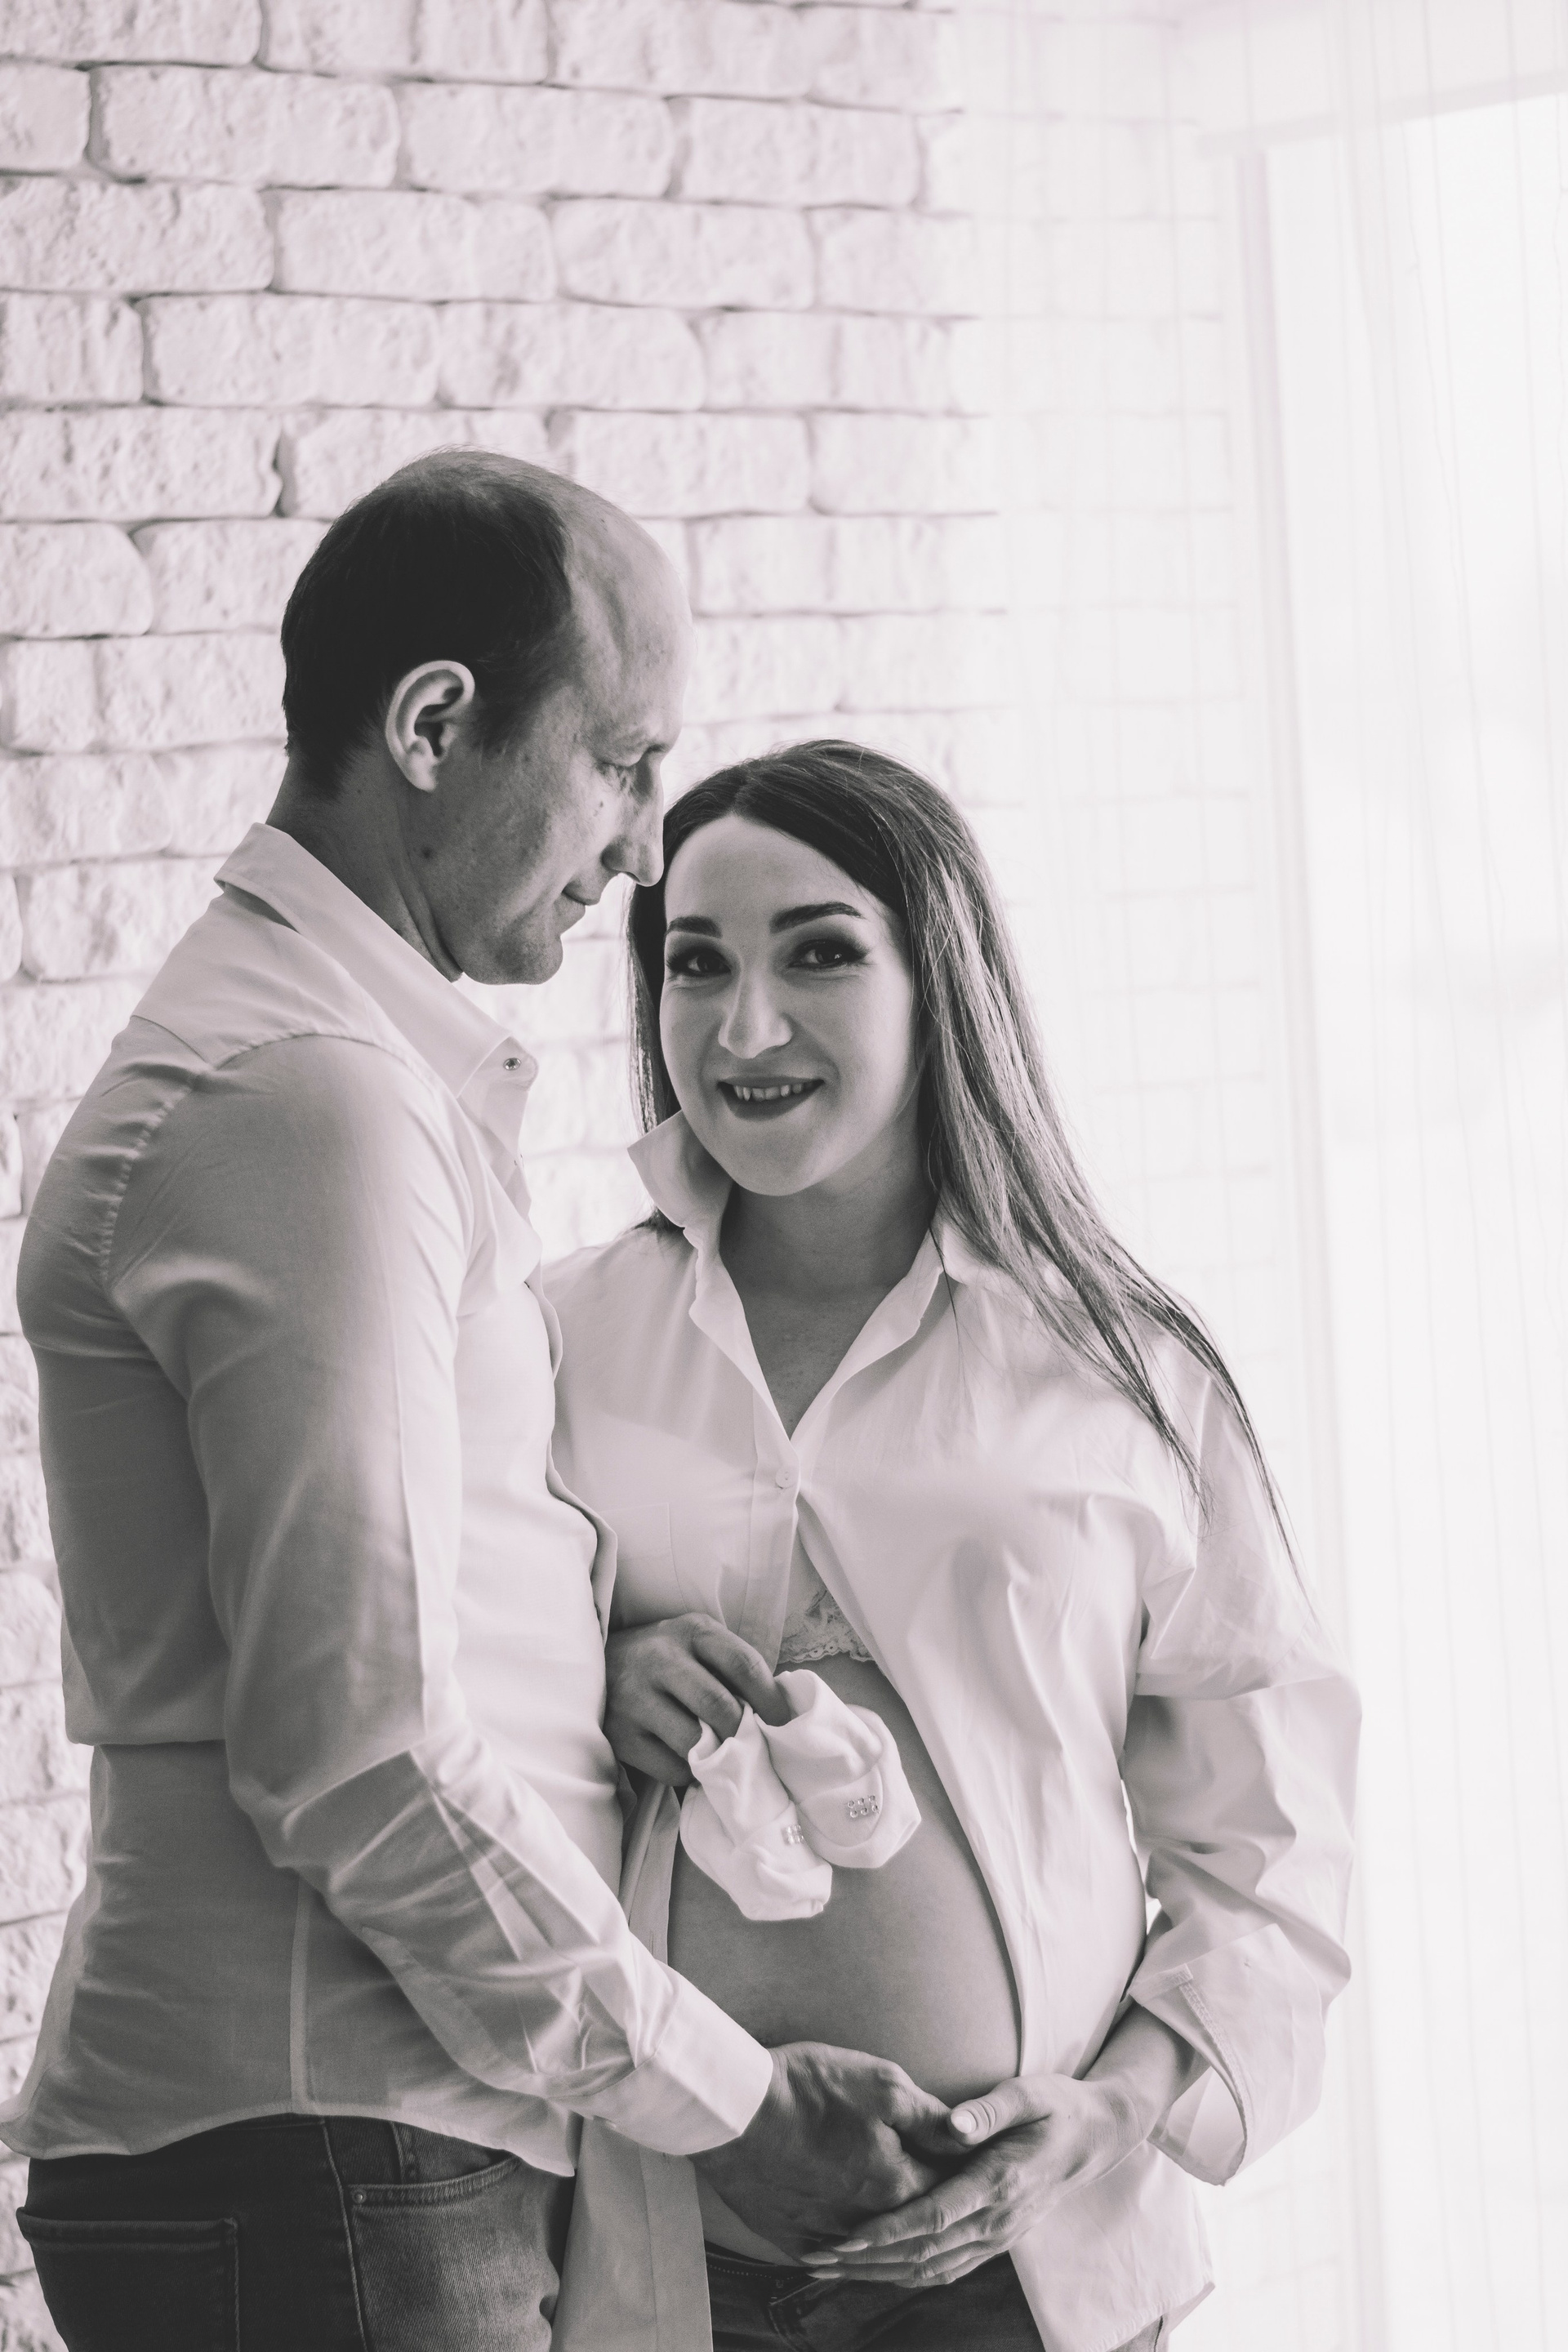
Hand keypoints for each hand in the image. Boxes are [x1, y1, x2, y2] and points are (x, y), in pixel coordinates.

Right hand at [604, 1612, 789, 1783]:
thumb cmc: (663, 1659)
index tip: (783, 1723)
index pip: (743, 1664)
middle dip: (744, 1734)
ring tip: (721, 1755)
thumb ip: (731, 1667)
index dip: (770, 1700)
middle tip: (755, 1747)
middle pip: (720, 1706)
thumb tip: (777, 1714)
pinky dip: (689, 1772)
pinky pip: (671, 1768)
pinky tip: (688, 1760)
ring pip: (695, 1742)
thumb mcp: (695, 1644)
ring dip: (716, 1756)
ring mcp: (635, 1697)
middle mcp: (661, 1659)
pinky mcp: (620, 1734)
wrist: (592, 1667)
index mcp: (692, 1631)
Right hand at [693, 2043, 952, 2257]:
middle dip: (930, 2210)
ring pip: (872, 2247)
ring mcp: (828, 2235)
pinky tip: (851, 2243)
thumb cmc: (810, 2088)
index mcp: (896, 2183)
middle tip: (941, 2195)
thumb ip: (930, 2117)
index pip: (947, 2188)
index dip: (962, 2173)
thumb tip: (969, 2138)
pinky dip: (845, 2251)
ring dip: (889, 2236)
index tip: (971, 2165)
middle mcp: (868, 2221)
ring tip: (899, 2219)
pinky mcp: (792, 2239)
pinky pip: (830, 2257)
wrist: (735, 2109)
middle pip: (912, 2223)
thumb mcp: (882, 2083)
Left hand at [799, 2009, 1202, 2287]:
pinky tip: (871, 2271)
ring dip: (877, 2273)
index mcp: (1000, 2182)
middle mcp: (996, 2220)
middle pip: (922, 2254)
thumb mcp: (1031, 2093)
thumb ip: (991, 2108)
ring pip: (929, 2269)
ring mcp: (996, 2237)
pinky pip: (944, 2269)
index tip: (845, 2238)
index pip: (935, 2216)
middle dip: (866, 2261)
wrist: (1096, 2137)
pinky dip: (903, 2273)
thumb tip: (955, 2123)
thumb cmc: (1057, 2107)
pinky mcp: (993, 2240)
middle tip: (814, 2258)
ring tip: (828, 2268)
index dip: (889, 2231)